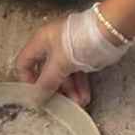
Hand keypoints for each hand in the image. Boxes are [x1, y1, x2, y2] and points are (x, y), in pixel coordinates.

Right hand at [15, 8, 129, 105]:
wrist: (110, 30)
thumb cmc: (80, 41)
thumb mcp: (61, 63)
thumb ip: (48, 81)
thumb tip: (36, 98)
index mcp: (40, 41)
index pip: (24, 62)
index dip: (27, 80)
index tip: (37, 94)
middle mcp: (51, 45)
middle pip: (46, 72)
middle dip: (55, 89)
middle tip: (61, 104)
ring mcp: (67, 50)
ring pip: (63, 75)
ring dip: (70, 91)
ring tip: (79, 103)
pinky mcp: (81, 55)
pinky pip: (76, 73)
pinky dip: (79, 85)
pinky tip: (85, 97)